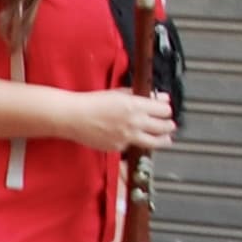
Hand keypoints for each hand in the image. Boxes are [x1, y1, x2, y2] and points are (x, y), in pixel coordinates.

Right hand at [63, 90, 178, 155]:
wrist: (73, 117)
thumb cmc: (93, 103)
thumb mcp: (120, 93)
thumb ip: (143, 96)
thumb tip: (160, 98)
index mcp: (136, 106)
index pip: (165, 110)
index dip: (167, 110)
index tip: (165, 111)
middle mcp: (135, 122)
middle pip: (165, 127)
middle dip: (169, 125)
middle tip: (169, 125)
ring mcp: (127, 137)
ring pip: (156, 142)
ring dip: (163, 139)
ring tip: (165, 139)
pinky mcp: (118, 148)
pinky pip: (133, 146)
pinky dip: (135, 142)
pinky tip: (132, 138)